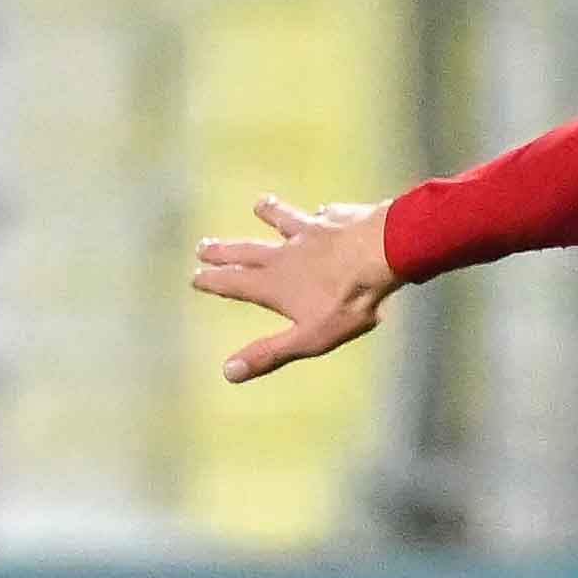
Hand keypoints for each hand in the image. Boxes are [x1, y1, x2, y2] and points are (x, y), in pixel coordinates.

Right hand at [188, 196, 395, 382]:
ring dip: (270, 213)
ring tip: (258, 205)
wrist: (382, 254)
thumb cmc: (347, 302)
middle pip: (248, 250)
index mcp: (275, 284)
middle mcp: (286, 253)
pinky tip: (322, 208)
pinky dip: (320, 212)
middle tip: (203, 245)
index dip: (214, 281)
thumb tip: (227, 372)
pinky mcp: (338, 218)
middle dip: (224, 250)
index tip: (194, 276)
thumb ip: (269, 353)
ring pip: (284, 220)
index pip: (235, 283)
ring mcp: (311, 231)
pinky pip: (325, 214)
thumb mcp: (308, 338)